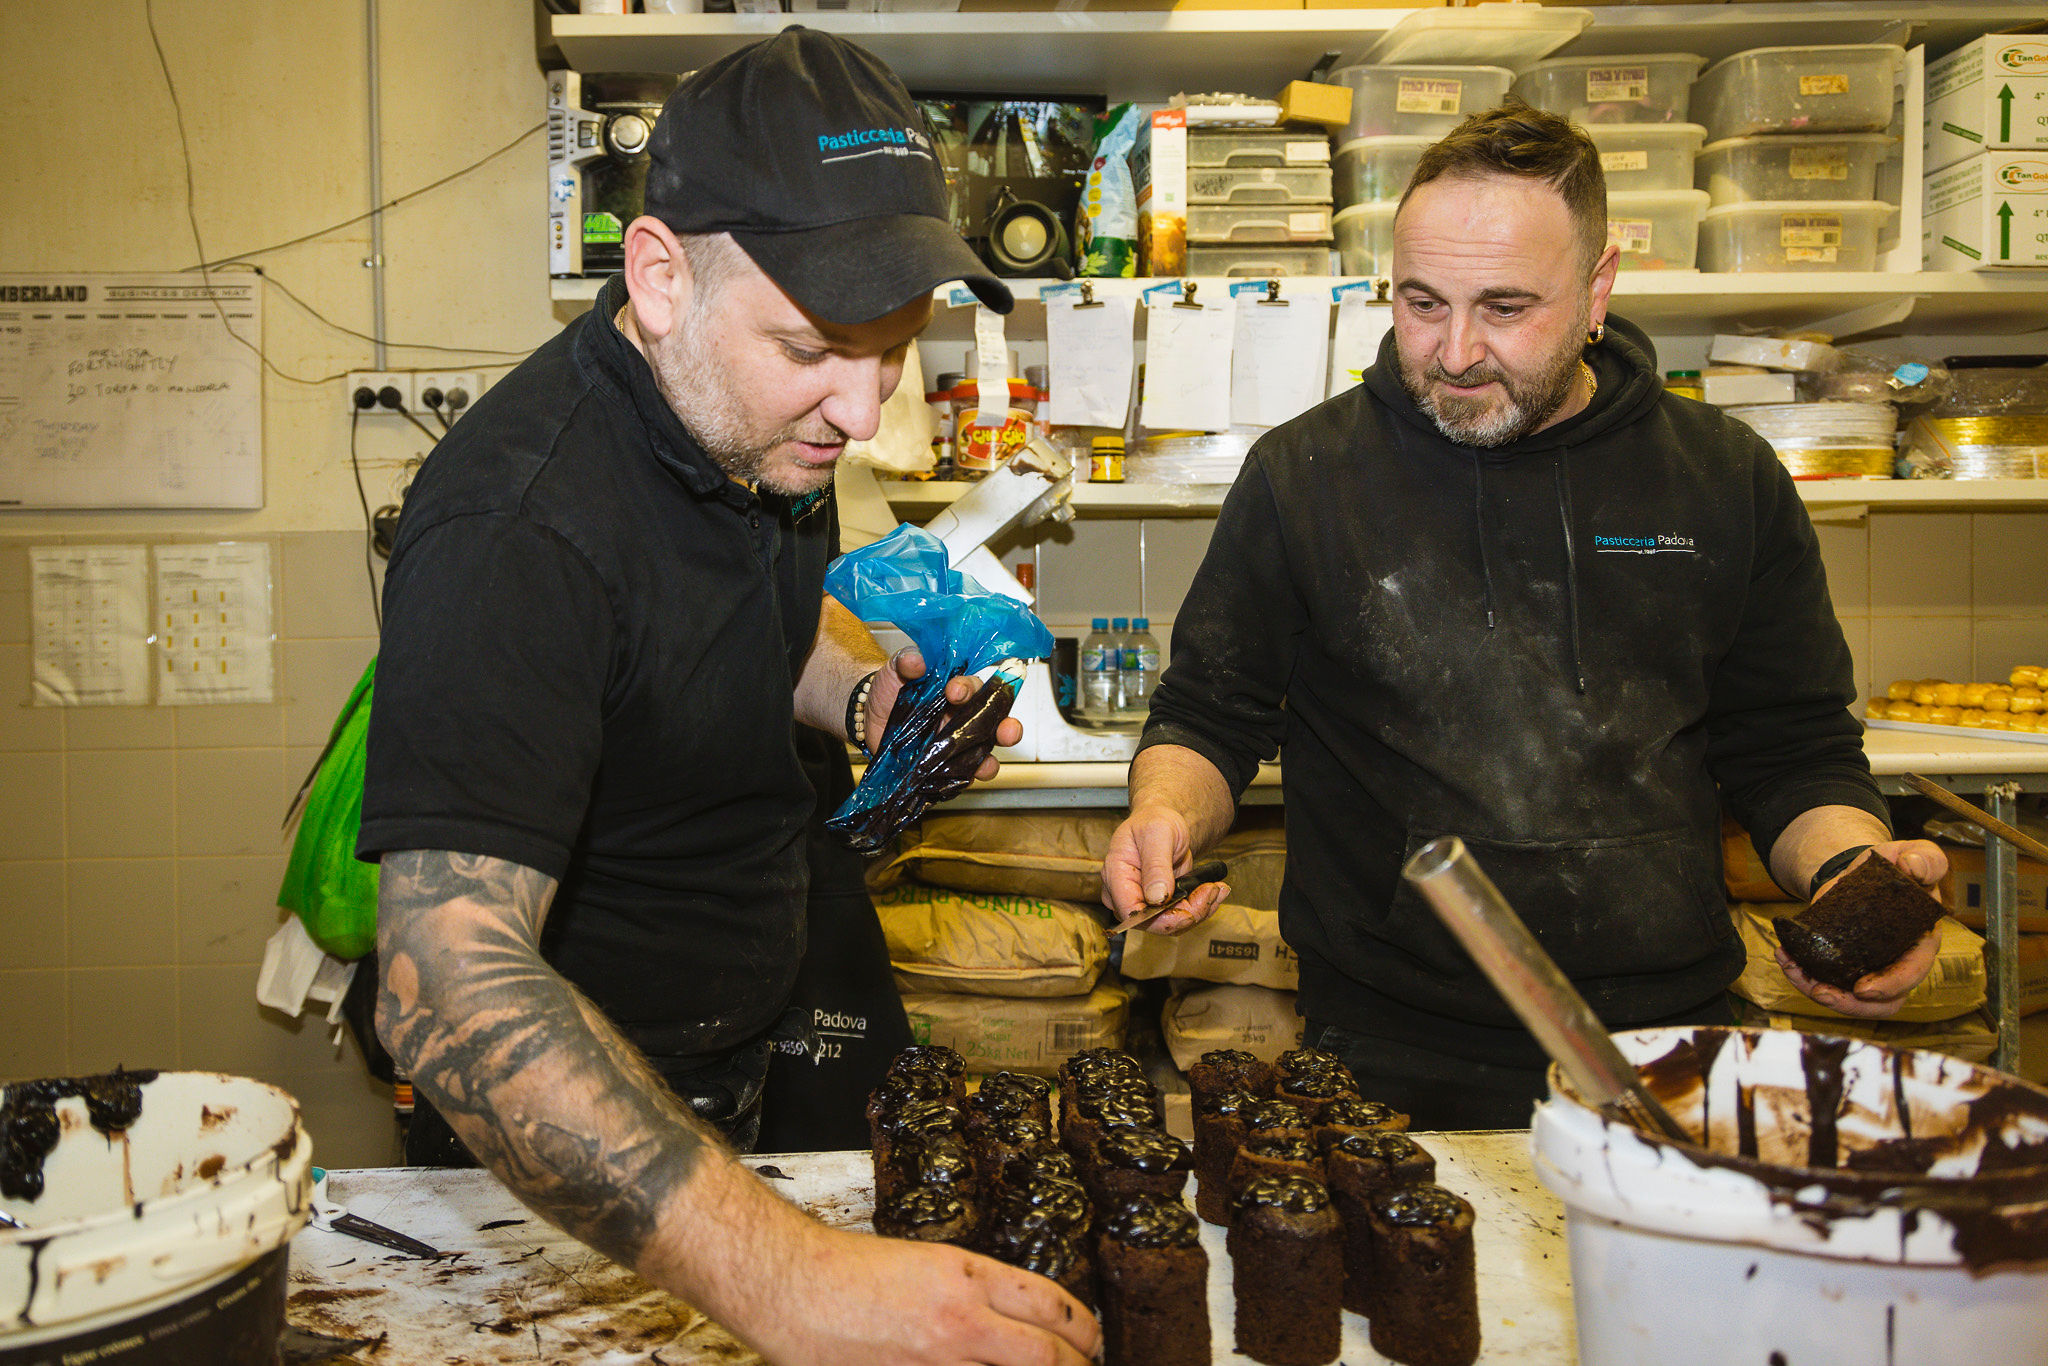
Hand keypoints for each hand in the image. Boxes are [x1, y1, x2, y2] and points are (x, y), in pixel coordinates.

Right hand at [754, 1225, 1098, 1365]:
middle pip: (1046, 1357)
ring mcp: (936, 1363)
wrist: (792, 1287)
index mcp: (965, 1276)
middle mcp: (959, 1322)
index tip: (1090, 1338)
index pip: (1051, 1305)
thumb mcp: (925, 1262)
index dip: (1083, 1327)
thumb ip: (970, 1291)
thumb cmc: (846, 1270)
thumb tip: (1011, 1321)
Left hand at [866, 648, 1022, 780]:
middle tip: (1006, 730)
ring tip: (989, 763)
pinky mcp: (947, 764)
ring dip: (993, 757)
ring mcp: (957, 742)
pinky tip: (970, 777)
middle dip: (1005, 725)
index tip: (954, 691)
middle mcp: (964, 715)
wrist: (869, 722)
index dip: (968, 688)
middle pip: (994, 720)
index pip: (973, 686)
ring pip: (986, 749)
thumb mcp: (895, 670)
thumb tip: (917, 660)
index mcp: (956, 690)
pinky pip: (965, 772)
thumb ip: (906, 660)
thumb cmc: (889, 693)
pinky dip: (970, 776)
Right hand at [1101, 805, 1230, 934]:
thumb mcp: (1157, 833)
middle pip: (1152, 922)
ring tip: (1217, 889)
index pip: (1130, 911)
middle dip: (1187, 912)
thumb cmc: (1155, 821)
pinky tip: (1213, 890)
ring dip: (1199, 909)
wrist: (1164, 822)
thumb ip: (1156, 865)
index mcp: (1116, 874)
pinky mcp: (1158, 904)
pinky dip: (1200, 906)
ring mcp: (1141, 901)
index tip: (1189, 912)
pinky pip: (1179, 916)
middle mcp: (1124, 893)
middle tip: (1213, 891)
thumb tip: (1156, 898)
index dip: (1159, 919)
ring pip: (1170, 923)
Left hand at [1776, 840, 1948, 1018]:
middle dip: (1849, 1003)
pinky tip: (1786, 956)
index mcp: (1921, 941)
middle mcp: (1898, 962)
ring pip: (1852, 999)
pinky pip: (1827, 980)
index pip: (1911, 973)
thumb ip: (1925, 859)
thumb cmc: (1899, 865)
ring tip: (1792, 970)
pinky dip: (1803, 974)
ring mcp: (1870, 966)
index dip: (1890, 986)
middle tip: (1819, 991)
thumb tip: (1913, 866)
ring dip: (1818, 991)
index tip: (1862, 989)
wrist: (1868, 868)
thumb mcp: (1914, 854)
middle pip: (1882, 1001)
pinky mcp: (1845, 962)